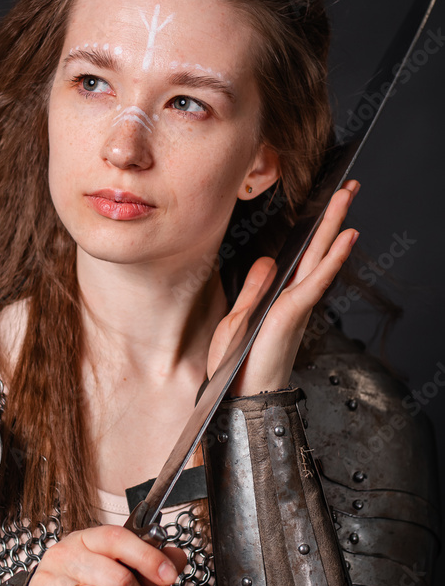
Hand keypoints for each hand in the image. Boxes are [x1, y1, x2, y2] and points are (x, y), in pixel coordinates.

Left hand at [208, 180, 359, 395]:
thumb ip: (255, 289)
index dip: (313, 229)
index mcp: (281, 298)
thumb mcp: (239, 318)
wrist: (240, 398)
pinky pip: (316, 280)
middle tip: (347, 187)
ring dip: (335, 224)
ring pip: (320, 256)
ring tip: (348, 195)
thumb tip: (268, 262)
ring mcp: (297, 304)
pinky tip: (346, 237)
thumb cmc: (238, 366)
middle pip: (316, 248)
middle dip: (332, 216)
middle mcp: (295, 298)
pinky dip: (332, 258)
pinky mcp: (293, 312)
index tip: (324, 204)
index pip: (301, 255)